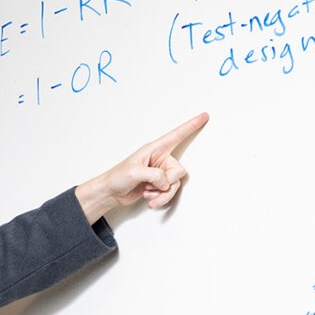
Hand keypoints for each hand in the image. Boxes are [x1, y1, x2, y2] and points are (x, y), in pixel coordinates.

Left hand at [75, 112, 208, 222]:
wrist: (109, 193)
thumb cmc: (116, 177)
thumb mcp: (134, 173)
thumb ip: (154, 175)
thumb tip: (165, 182)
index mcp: (153, 149)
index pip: (176, 135)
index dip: (191, 126)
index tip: (204, 116)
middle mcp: (159, 160)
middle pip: (178, 171)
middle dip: (167, 182)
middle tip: (152, 186)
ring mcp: (159, 173)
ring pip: (174, 184)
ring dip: (162, 193)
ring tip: (148, 194)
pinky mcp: (158, 185)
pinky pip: (169, 192)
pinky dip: (160, 198)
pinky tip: (149, 199)